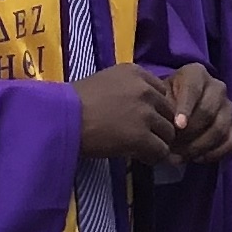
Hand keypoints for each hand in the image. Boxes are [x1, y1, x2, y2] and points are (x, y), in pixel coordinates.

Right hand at [74, 63, 190, 164]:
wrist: (62, 119)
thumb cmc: (74, 102)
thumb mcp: (104, 82)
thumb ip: (126, 89)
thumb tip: (139, 107)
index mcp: (135, 73)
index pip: (162, 92)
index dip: (155, 108)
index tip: (144, 119)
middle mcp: (144, 90)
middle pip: (168, 112)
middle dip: (159, 126)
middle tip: (146, 137)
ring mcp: (144, 113)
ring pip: (168, 132)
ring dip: (158, 142)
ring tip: (143, 150)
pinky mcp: (141, 136)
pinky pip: (160, 150)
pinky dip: (154, 157)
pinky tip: (142, 158)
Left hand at [157, 61, 231, 163]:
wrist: (179, 104)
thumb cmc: (166, 98)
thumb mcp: (160, 96)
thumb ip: (163, 107)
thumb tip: (168, 127)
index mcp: (196, 73)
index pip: (193, 90)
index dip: (185, 109)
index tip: (177, 126)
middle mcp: (217, 87)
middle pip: (207, 112)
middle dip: (188, 133)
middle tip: (170, 148)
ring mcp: (229, 107)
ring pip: (219, 129)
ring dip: (198, 147)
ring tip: (179, 157)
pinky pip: (230, 142)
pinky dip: (214, 154)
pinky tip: (197, 158)